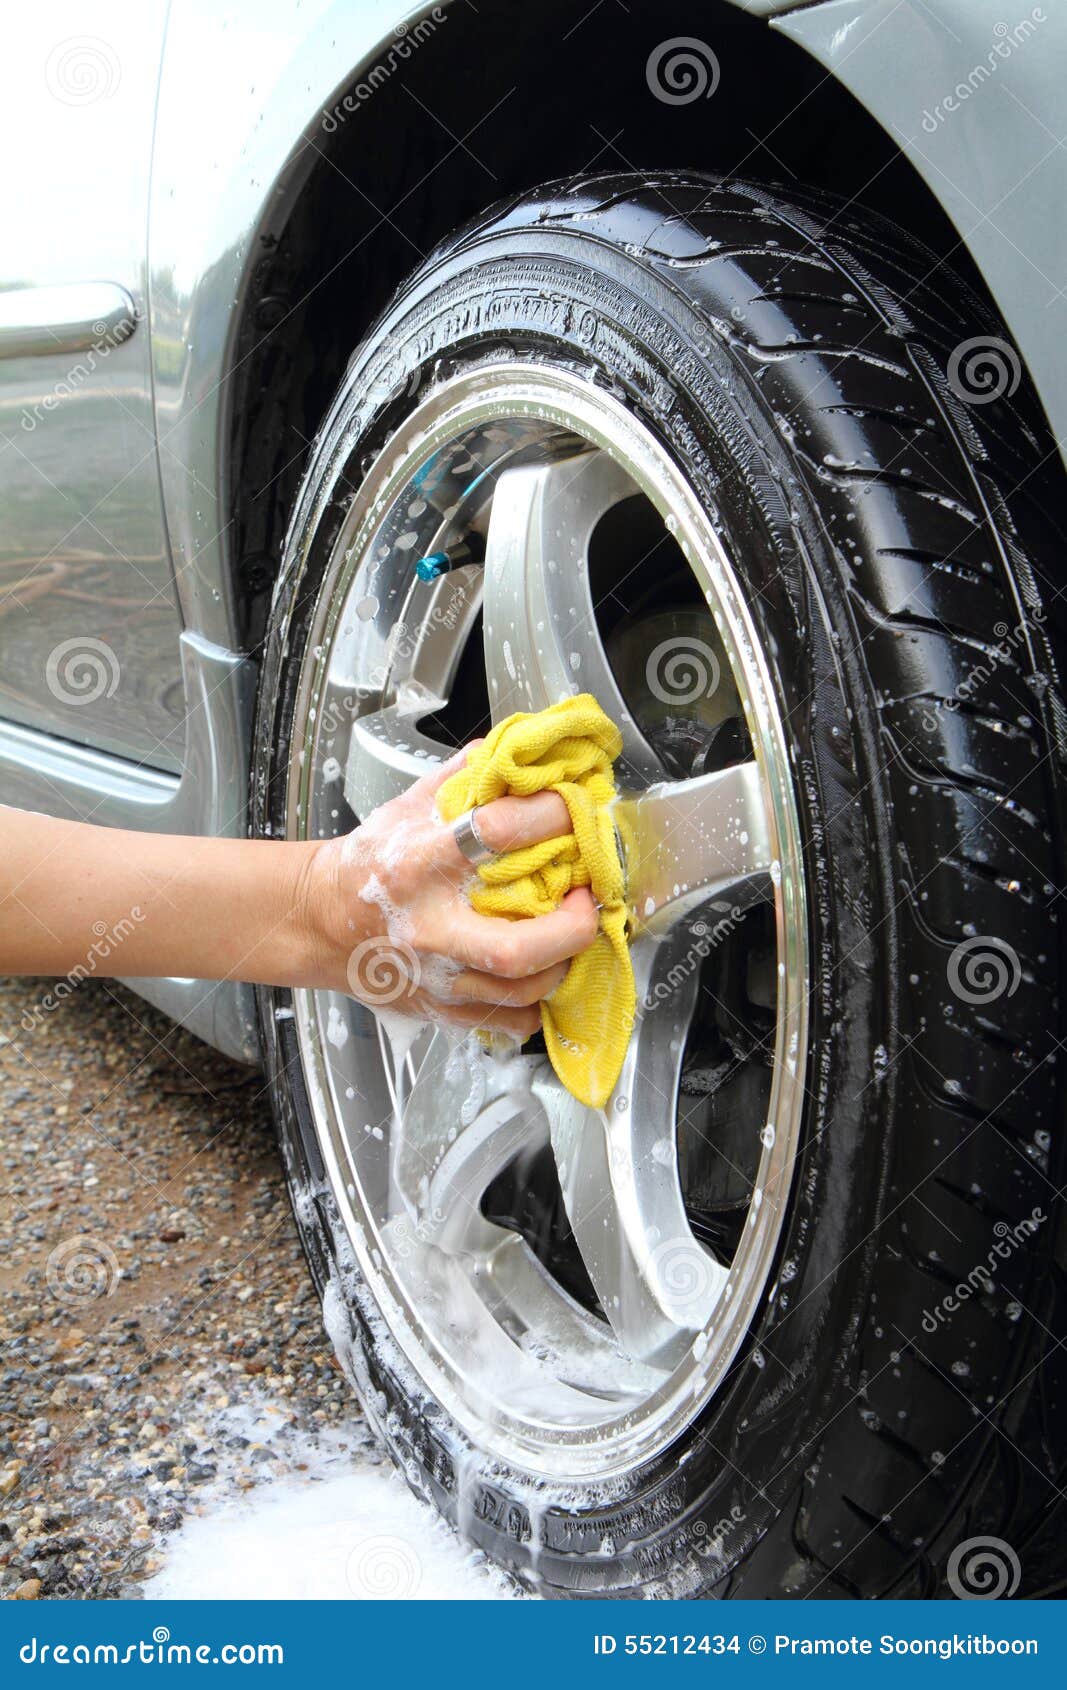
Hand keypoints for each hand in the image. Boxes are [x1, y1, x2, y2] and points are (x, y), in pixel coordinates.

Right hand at [304, 745, 597, 1037]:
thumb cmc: (370, 863)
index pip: (498, 836)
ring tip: (570, 932)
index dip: (550, 819)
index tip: (573, 814)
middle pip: (517, 948)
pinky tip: (541, 972)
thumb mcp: (409, 805)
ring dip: (564, 961)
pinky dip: (538, 1001)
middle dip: (573, 927)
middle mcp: (428, 928)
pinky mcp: (440, 1009)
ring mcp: (435, 977)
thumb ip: (467, 778)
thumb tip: (523, 754)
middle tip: (587, 900)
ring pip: (522, 990)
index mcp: (418, 865)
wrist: (320, 921)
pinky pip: (509, 1020)